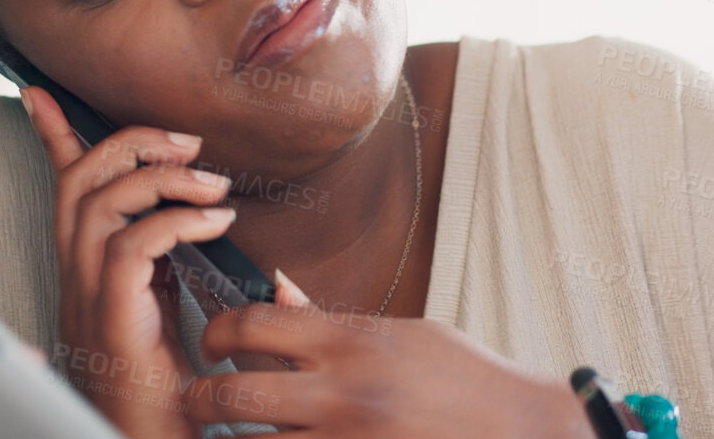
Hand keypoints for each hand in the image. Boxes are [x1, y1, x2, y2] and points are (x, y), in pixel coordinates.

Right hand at [22, 84, 240, 438]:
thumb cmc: (168, 388)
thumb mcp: (164, 305)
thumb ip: (163, 260)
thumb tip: (195, 211)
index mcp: (85, 269)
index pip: (64, 189)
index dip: (52, 136)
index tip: (40, 93)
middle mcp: (76, 276)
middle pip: (80, 180)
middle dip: (130, 141)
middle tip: (189, 142)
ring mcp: (89, 296)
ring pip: (101, 201)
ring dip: (163, 176)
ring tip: (216, 184)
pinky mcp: (113, 318)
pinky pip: (134, 244)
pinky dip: (180, 219)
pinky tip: (218, 220)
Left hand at [186, 297, 595, 438]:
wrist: (517, 429)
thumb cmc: (462, 378)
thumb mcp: (400, 333)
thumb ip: (331, 320)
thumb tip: (276, 290)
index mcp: (352, 342)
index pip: (255, 323)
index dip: (218, 330)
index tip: (213, 340)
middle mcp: (342, 393)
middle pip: (235, 395)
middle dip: (202, 397)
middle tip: (196, 397)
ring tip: (232, 433)